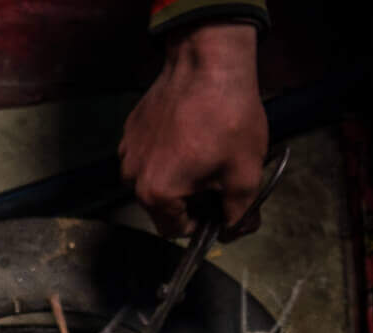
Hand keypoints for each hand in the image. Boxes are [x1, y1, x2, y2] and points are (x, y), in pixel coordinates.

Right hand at [120, 22, 266, 236]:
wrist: (208, 63)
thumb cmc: (227, 118)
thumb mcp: (246, 173)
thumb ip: (239, 213)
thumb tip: (234, 230)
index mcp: (157, 195)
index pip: (175, 230)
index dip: (203, 222)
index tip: (221, 204)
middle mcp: (132, 178)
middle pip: (162, 206)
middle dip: (189, 198)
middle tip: (217, 174)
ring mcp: (127, 153)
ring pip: (153, 180)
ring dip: (176, 176)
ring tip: (203, 151)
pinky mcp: (129, 132)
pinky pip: (147, 156)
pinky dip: (166, 154)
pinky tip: (189, 134)